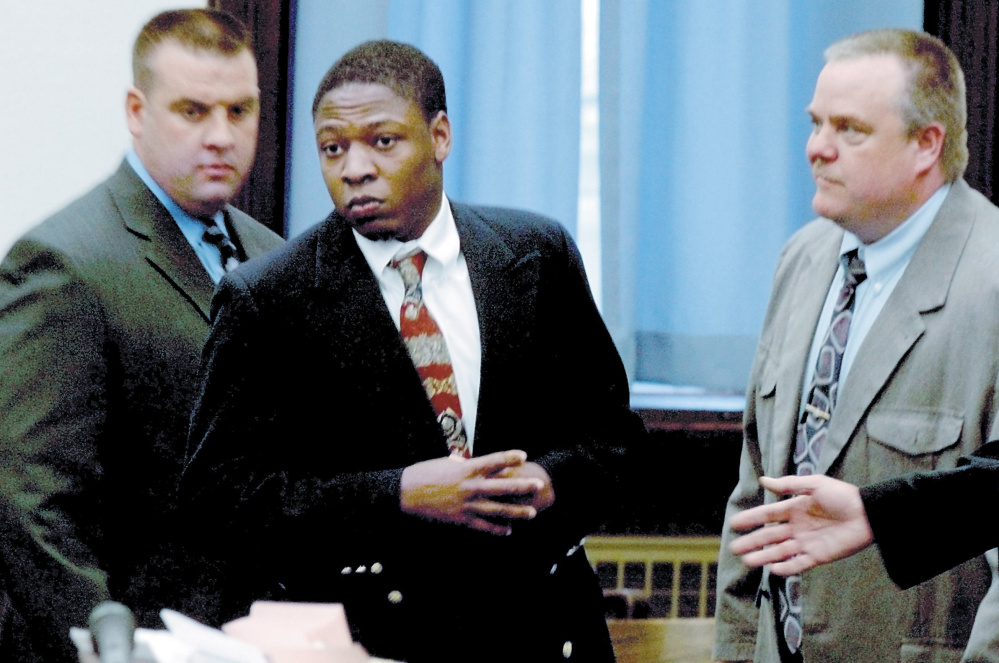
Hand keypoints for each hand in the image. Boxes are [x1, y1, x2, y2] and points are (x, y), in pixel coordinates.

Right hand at [400, 450, 544, 534]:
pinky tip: (508, 531)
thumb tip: (471, 461)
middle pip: (502, 486)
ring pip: (497, 509)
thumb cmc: (425, 472)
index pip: (494, 461)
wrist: (406, 492)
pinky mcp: (460, 519)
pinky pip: (482, 526)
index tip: (524, 455)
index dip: (509, 457)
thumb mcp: (446, 462)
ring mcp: (466, 504)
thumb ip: (463, 464)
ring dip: (516, 512)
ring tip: (532, 513)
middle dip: (522, 486)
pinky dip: (496, 529)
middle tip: (539, 485)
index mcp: (466, 468)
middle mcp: (469, 486)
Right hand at [728, 475, 873, 575]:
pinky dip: (787, 568)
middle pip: (769, 536)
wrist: (870, 514)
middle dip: (752, 542)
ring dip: (764, 557)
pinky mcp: (819, 556)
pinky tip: (773, 570)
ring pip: (780, 552)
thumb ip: (789, 485)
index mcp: (794, 509)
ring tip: (748, 562)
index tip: (734, 523)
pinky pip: (799, 564)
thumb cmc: (843, 496)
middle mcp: (797, 527)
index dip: (751, 519)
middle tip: (734, 548)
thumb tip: (763, 480)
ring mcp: (807, 543)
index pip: (767, 515)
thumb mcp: (815, 484)